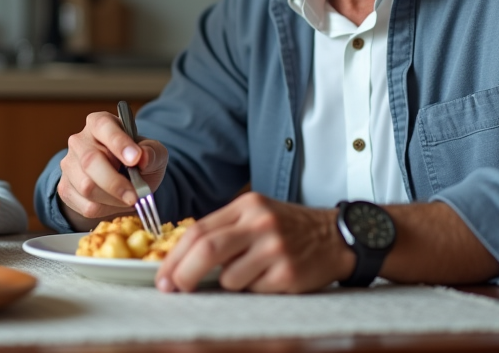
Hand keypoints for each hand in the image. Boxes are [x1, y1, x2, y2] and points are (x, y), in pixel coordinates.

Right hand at [56, 110, 168, 227]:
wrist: (122, 182)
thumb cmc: (137, 162)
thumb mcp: (153, 153)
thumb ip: (153, 152)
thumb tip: (143, 157)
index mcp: (99, 123)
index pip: (104, 127)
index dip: (119, 143)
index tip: (136, 158)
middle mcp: (79, 140)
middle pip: (90, 160)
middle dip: (115, 182)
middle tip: (135, 196)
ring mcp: (69, 165)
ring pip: (86, 186)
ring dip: (113, 199)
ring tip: (129, 198)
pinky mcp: (65, 188)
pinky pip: (85, 205)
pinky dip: (106, 210)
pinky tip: (115, 202)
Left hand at [154, 192, 352, 293]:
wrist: (337, 237)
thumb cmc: (288, 228)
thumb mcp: (256, 215)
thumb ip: (224, 230)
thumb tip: (181, 259)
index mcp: (247, 206)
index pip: (199, 230)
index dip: (174, 256)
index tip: (162, 276)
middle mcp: (260, 223)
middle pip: (207, 249)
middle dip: (183, 274)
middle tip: (173, 289)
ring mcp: (275, 248)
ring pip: (229, 278)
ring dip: (229, 284)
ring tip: (250, 274)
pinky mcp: (287, 273)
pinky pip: (253, 291)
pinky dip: (253, 290)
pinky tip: (270, 278)